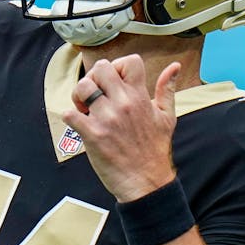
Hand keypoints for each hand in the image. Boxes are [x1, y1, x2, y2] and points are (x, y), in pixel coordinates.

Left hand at [63, 56, 180, 202]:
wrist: (146, 183)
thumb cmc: (155, 151)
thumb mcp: (167, 117)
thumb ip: (167, 89)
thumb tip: (174, 66)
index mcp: (140, 97)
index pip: (129, 61)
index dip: (119, 66)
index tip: (115, 81)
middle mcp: (123, 104)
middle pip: (101, 68)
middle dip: (95, 77)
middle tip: (95, 93)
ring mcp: (106, 119)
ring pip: (82, 87)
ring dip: (79, 95)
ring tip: (85, 107)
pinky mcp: (92, 135)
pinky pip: (70, 114)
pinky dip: (70, 116)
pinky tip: (79, 123)